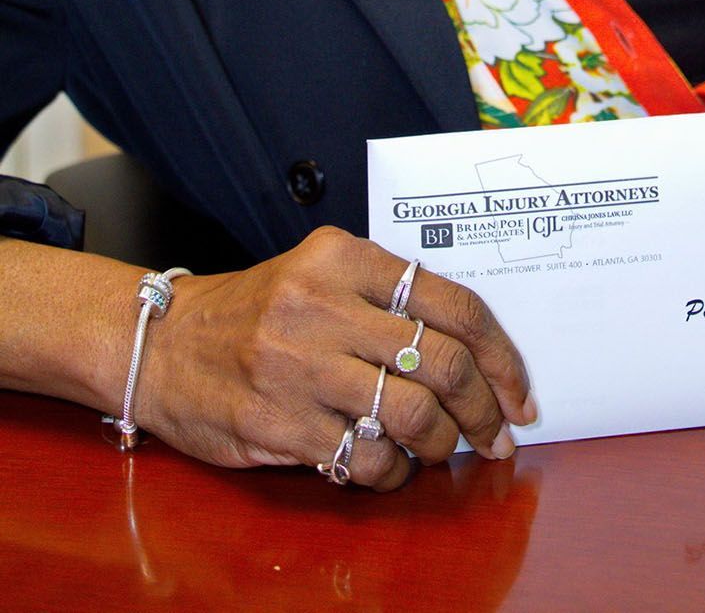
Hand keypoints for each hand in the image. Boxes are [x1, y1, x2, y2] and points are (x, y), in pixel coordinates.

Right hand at [136, 227, 535, 489]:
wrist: (162, 344)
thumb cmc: (256, 310)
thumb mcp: (320, 274)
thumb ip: (388, 297)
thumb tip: (476, 353)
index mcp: (344, 257)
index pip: (454, 304)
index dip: (501, 356)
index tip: (518, 391)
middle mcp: (323, 305)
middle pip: (444, 363)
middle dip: (484, 409)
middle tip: (495, 434)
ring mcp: (299, 366)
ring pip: (413, 416)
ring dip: (441, 444)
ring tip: (438, 449)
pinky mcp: (278, 422)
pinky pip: (365, 457)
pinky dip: (392, 471)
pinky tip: (388, 465)